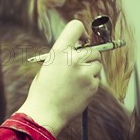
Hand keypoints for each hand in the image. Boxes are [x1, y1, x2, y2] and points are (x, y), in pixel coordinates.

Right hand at [17, 20, 101, 136]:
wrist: (45, 112)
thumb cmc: (43, 90)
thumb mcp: (47, 66)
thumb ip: (63, 55)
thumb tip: (79, 48)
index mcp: (58, 52)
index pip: (75, 27)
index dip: (80, 32)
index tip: (81, 40)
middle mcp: (73, 59)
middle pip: (92, 49)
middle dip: (88, 57)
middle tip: (77, 67)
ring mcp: (84, 73)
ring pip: (97, 64)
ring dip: (90, 70)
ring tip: (74, 81)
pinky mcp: (92, 85)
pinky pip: (96, 78)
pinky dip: (90, 82)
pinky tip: (77, 89)